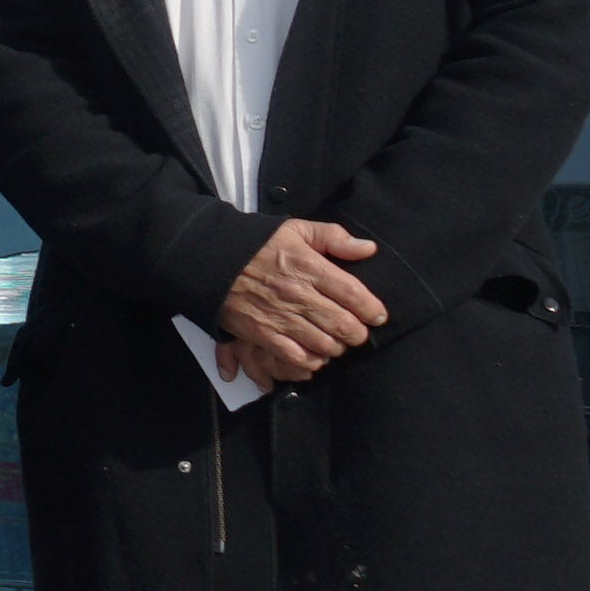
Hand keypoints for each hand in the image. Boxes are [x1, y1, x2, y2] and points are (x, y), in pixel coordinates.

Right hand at [220, 219, 383, 381]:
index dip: (372, 309)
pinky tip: (314, 356)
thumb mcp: (295, 229)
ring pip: (323, 343)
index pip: (352, 292)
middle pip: (342, 323)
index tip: (378, 316)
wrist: (211, 259)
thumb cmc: (256, 244)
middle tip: (357, 333)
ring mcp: (280, 316)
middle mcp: (298, 294)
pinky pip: (296, 357)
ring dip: (336, 347)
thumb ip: (334, 237)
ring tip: (336, 343)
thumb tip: (368, 249)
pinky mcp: (263, 333)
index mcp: (309, 266)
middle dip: (357, 333)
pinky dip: (311, 361)